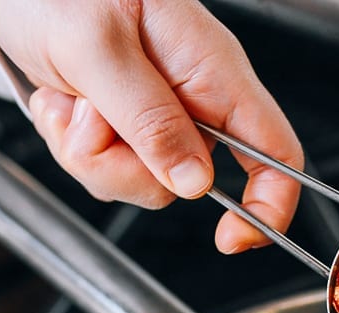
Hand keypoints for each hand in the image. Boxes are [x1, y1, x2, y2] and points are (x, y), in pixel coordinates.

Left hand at [0, 0, 302, 253]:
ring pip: (140, 182)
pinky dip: (71, 144)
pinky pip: (106, 170)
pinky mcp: (126, 128)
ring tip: (72, 98)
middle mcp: (194, 97)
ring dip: (89, 153)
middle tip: (89, 117)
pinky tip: (63, 100)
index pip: (275, 149)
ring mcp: (160, 115)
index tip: (232, 238)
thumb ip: (149, 117)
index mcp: (211, 69)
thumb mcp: (98, 48)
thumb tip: (195, 182)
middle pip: (187, 182)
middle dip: (124, 168)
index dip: (270, 203)